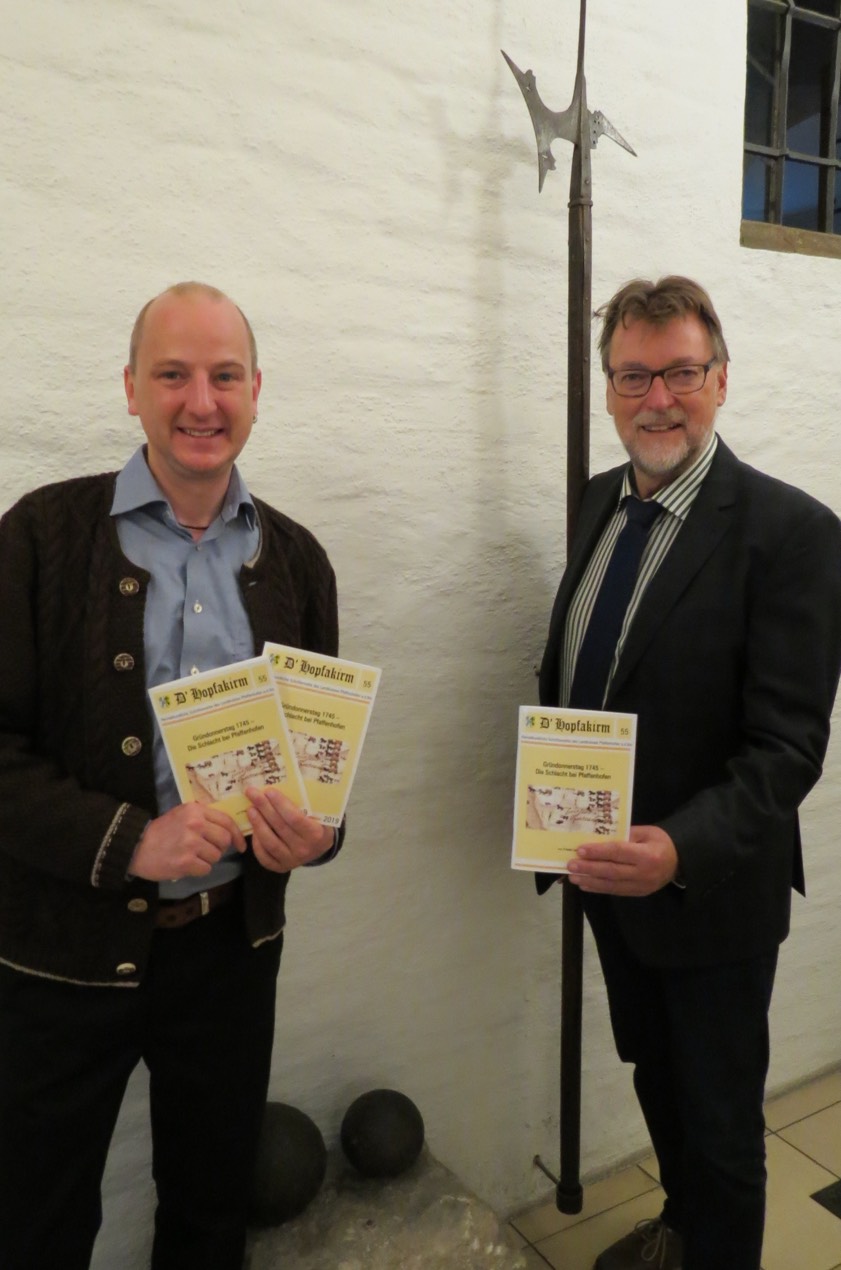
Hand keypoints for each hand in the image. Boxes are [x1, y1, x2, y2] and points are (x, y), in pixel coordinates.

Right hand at [128, 803, 246, 880]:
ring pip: (216, 856)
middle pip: (224, 840)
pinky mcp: (185, 862)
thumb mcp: (181, 814)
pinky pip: (206, 869)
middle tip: (208, 852)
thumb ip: (202, 817)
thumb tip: (227, 827)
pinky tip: (186, 865)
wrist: (135, 846)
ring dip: (207, 860)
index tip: (239, 845)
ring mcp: (190, 843)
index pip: (226, 821)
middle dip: (219, 848)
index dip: (236, 835)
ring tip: (192, 857)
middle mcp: (195, 824)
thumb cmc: (160, 831)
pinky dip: (198, 870)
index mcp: (195, 810)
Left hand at [244, 786, 333, 873]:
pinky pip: (264, 856)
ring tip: (250, 809)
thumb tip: (288, 779)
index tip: (269, 791)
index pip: (295, 818)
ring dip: (258, 824)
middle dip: (264, 808)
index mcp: (316, 834)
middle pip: (279, 827)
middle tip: (252, 793)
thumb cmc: (318, 823)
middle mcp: (304, 849)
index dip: (280, 804)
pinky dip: (257, 843)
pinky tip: (253, 829)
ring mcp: (291, 860)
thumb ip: (308, 801)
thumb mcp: (320, 813)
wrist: (320, 847)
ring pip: (270, 842)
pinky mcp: (280, 867)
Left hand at [566, 824, 678, 896]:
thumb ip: (625, 835)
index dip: (598, 852)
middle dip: (589, 868)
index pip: (618, 852)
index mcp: (647, 855)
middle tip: (571, 865)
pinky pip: (616, 891)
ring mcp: (641, 886)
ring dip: (590, 881)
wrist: (679, 862)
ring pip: (611, 884)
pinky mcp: (638, 893)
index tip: (580, 850)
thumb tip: (599, 837)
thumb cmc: (661, 842)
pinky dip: (599, 888)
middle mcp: (644, 873)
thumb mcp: (646, 832)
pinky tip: (586, 885)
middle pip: (612, 871)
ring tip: (573, 876)